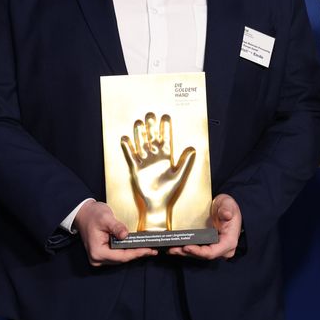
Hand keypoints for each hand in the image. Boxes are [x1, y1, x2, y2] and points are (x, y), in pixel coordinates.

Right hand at [72, 201, 155, 265]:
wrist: (83, 213)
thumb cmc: (92, 214)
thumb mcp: (105, 218)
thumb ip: (116, 227)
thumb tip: (125, 235)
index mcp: (97, 251)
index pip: (121, 256)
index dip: (136, 253)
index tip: (149, 250)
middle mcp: (97, 258)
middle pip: (122, 259)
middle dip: (137, 254)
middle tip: (153, 249)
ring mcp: (99, 257)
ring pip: (120, 258)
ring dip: (134, 253)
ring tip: (148, 248)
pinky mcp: (102, 254)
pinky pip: (117, 255)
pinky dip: (127, 251)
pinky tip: (137, 247)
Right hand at [120, 112, 197, 230]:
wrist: (157, 205)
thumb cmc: (169, 192)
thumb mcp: (179, 175)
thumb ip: (185, 162)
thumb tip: (192, 149)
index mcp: (165, 158)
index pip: (165, 139)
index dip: (165, 128)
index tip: (165, 117)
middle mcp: (154, 158)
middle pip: (151, 138)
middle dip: (151, 127)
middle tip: (150, 115)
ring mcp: (144, 162)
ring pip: (141, 144)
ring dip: (139, 134)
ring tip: (139, 122)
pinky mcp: (136, 169)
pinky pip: (131, 156)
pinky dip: (128, 148)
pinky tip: (126, 139)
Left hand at [170, 194, 240, 259]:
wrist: (225, 207)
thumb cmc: (228, 207)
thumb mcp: (228, 205)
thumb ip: (227, 210)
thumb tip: (227, 215)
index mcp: (229, 242)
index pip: (212, 252)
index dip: (198, 252)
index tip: (186, 247)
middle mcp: (222, 249)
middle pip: (203, 255)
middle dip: (188, 253)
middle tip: (173, 249)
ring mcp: (215, 249)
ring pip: (199, 255)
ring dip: (184, 252)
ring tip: (171, 249)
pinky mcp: (209, 247)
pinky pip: (197, 250)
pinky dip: (186, 249)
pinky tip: (176, 246)